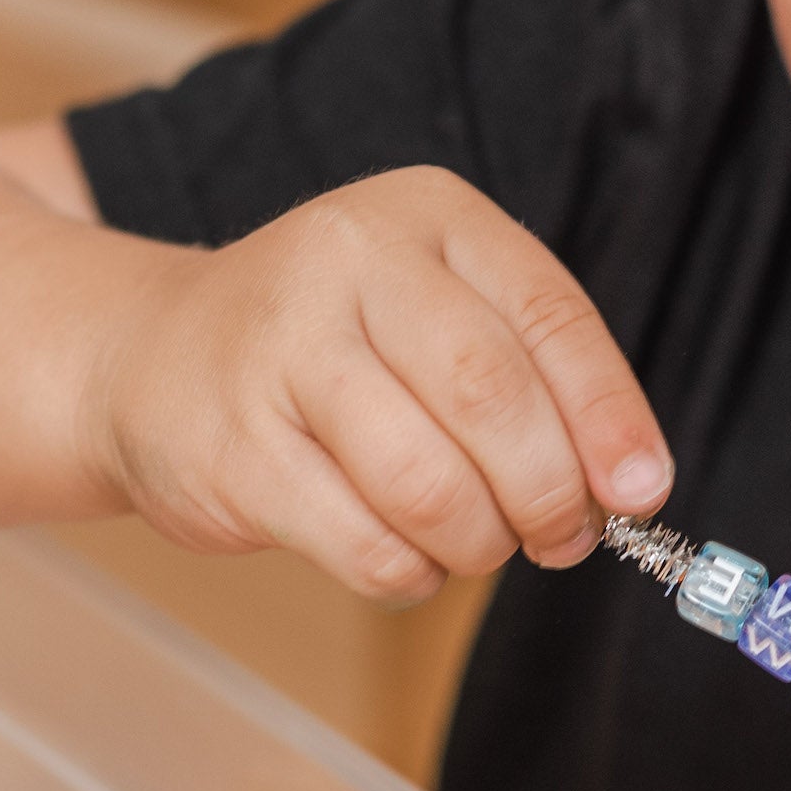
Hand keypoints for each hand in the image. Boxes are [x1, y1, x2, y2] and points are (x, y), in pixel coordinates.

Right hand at [84, 165, 673, 603]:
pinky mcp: (234, 449)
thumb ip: (532, 379)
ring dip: (476, 542)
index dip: (609, 417)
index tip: (641, 491)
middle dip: (547, 492)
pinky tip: (402, 555)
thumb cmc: (328, 351)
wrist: (149, 357)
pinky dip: (408, 574)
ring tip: (472, 544)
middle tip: (559, 536)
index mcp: (424, 216)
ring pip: (428, 484)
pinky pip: (364, 544)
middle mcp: (347, 261)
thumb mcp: (435, 314)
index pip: (549, 317)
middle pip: (489, 397)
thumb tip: (631, 486)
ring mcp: (278, 352)